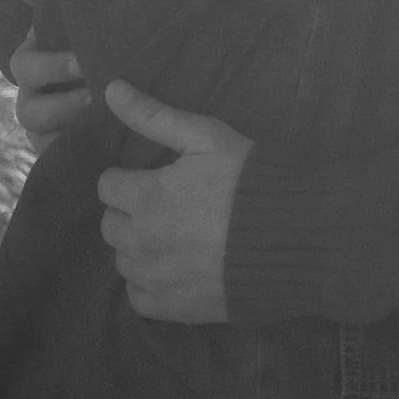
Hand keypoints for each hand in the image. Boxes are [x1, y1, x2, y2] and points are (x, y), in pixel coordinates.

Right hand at [6, 0, 87, 153]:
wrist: (119, 92)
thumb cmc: (93, 46)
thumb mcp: (75, 22)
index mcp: (34, 63)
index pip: (25, 63)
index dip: (50, 64)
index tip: (82, 60)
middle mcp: (33, 97)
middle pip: (30, 108)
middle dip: (61, 98)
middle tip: (94, 88)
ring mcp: (44, 130)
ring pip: (39, 135)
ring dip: (68, 125)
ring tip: (100, 115)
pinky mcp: (60, 154)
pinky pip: (55, 158)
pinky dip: (73, 150)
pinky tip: (102, 143)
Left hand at [97, 80, 251, 322]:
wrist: (292, 236)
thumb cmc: (249, 178)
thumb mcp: (205, 136)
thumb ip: (154, 116)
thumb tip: (111, 88)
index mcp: (147, 196)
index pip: (107, 186)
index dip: (128, 176)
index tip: (152, 176)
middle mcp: (142, 241)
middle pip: (110, 224)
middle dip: (130, 209)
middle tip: (163, 202)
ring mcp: (156, 279)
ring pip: (122, 260)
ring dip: (137, 244)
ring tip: (171, 232)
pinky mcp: (172, 309)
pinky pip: (138, 296)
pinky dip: (148, 281)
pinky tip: (172, 265)